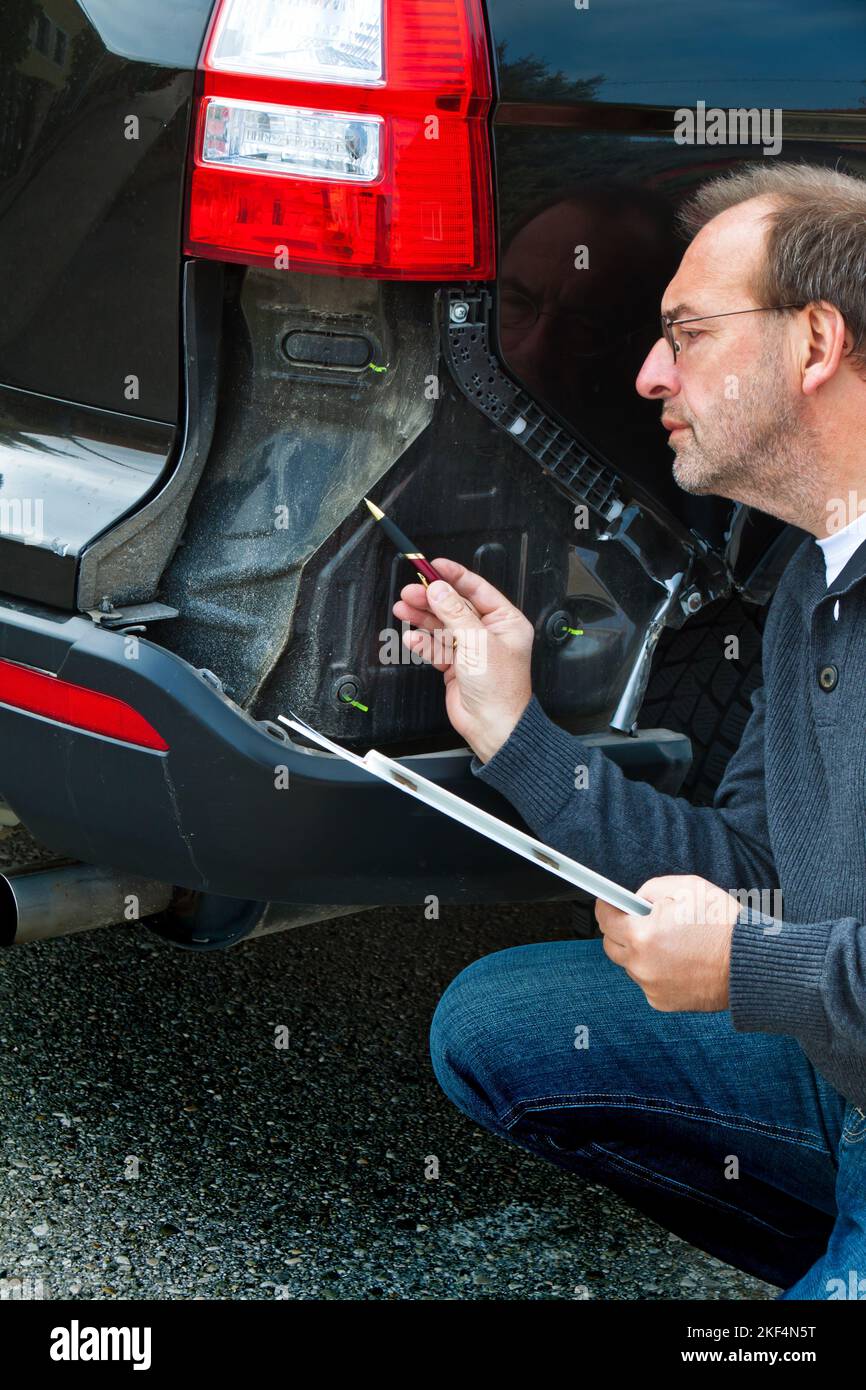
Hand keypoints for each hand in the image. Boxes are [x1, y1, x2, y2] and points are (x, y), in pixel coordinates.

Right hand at [392, 557, 533, 762]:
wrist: (493, 726)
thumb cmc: (500, 689)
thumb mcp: (477, 642)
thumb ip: (454, 613)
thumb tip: (439, 589)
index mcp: (505, 622)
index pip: (477, 589)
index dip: (454, 576)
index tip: (433, 566)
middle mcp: (489, 633)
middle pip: (455, 606)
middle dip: (431, 598)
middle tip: (410, 590)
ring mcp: (471, 649)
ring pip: (442, 625)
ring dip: (422, 617)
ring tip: (403, 607)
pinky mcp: (456, 665)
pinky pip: (436, 647)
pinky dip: (423, 642)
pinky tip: (411, 637)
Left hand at [594, 874, 740, 1011]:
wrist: (751, 964)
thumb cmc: (722, 923)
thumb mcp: (686, 887)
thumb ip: (650, 890)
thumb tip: (635, 900)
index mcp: (642, 935)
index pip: (605, 919)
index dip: (607, 906)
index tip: (609, 903)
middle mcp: (641, 965)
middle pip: (612, 945)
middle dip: (621, 931)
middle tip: (642, 922)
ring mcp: (650, 986)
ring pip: (631, 965)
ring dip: (641, 952)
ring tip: (670, 943)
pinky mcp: (662, 1002)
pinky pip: (648, 982)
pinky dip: (657, 971)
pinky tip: (679, 962)